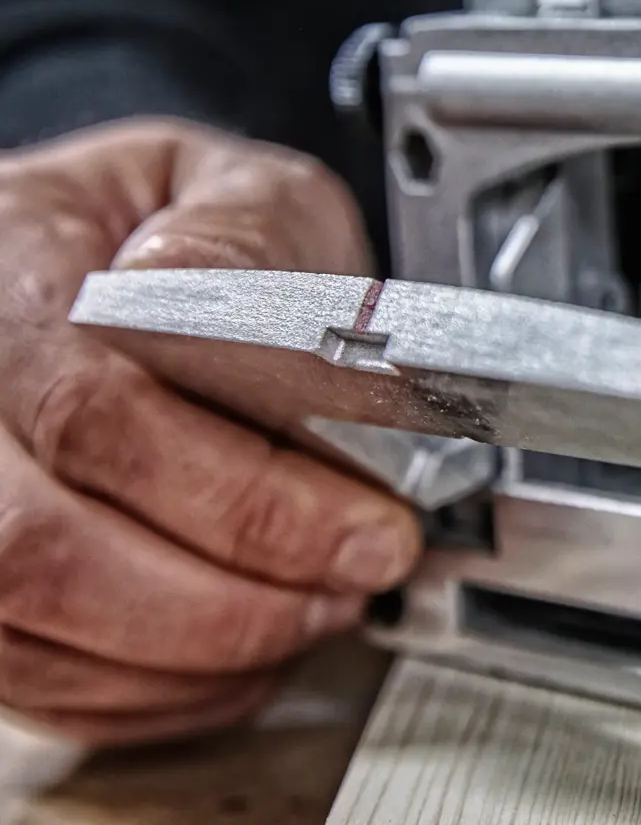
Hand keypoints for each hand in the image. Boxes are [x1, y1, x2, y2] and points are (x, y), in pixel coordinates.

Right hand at [0, 120, 420, 745]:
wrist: (103, 260)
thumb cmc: (172, 230)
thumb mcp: (237, 188)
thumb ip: (245, 241)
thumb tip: (231, 307)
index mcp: (10, 277)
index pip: (97, 415)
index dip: (245, 498)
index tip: (368, 528)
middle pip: (43, 551)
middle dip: (231, 599)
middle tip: (353, 582)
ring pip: (29, 633)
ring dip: (199, 654)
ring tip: (312, 609)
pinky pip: (35, 681)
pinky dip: (157, 691)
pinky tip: (243, 650)